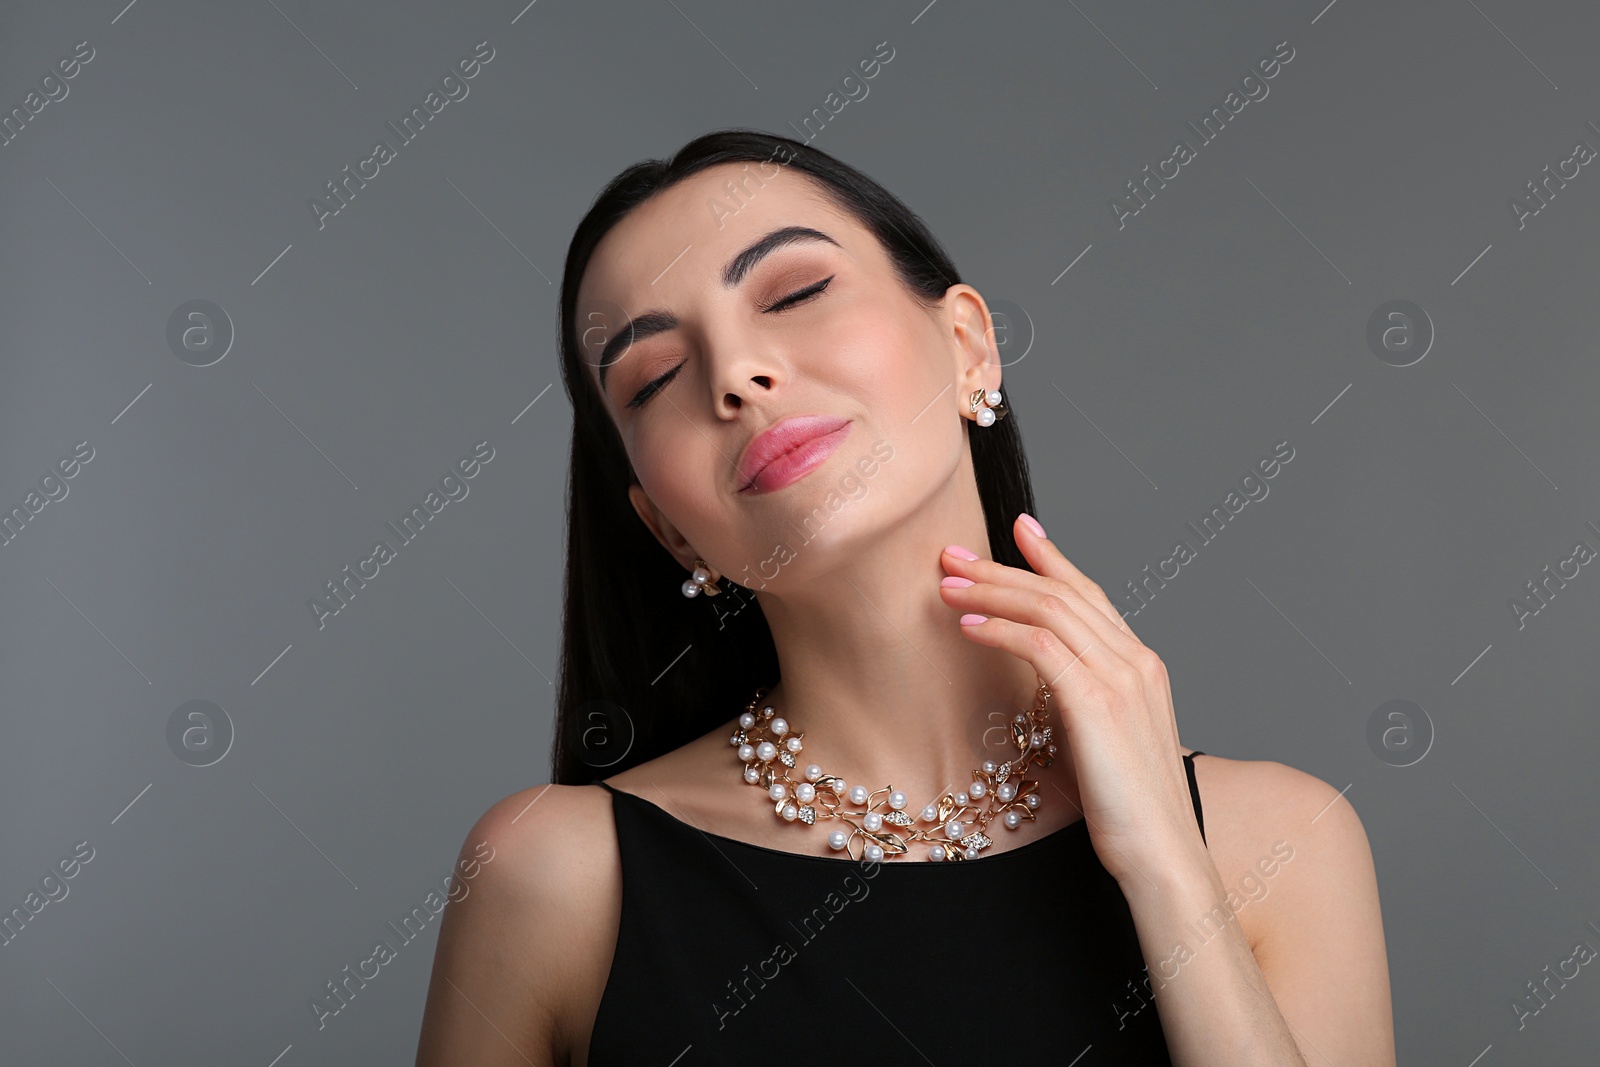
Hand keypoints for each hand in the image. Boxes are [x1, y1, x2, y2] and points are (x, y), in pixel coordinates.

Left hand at [938, 515, 1206, 888]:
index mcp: (1140, 667)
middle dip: (1002, 568)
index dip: (1052, 557)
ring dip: (991, 592)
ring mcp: (1121, 678)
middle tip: (953, 553)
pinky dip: (1000, 629)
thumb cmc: (1128, 812)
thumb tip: (1040, 689)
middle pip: (1061, 593)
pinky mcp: (1098, 702)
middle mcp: (1135, 661)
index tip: (1020, 528)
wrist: (1162, 855)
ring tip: (946, 585)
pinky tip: (967, 627)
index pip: (1089, 594)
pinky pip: (1041, 646)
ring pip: (1048, 609)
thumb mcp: (1101, 743)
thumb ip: (1079, 704)